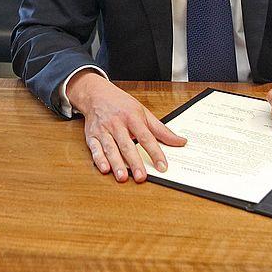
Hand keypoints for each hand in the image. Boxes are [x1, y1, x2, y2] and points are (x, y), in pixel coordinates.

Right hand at [67, 70, 185, 182]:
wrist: (96, 94)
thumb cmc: (122, 105)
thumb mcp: (143, 113)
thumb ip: (161, 130)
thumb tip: (180, 141)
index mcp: (132, 117)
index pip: (146, 137)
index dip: (155, 152)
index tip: (162, 166)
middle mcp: (117, 124)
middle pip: (127, 145)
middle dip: (134, 162)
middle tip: (142, 177)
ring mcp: (103, 130)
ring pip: (110, 148)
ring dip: (116, 163)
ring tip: (123, 177)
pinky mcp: (91, 136)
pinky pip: (94, 149)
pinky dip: (98, 159)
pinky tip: (104, 169)